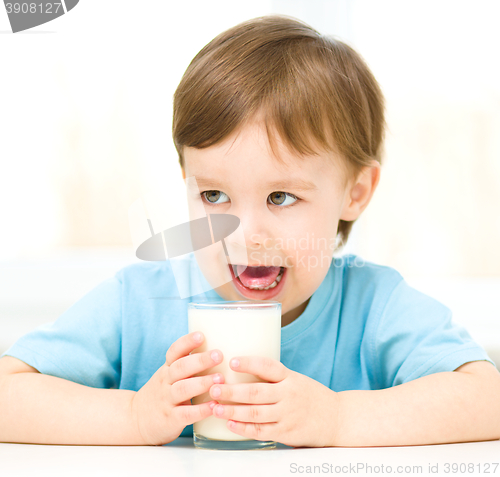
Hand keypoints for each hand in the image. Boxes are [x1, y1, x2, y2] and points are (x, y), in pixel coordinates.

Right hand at [130, 331, 223, 445]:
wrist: (136, 421)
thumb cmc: (162, 393)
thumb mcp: (168, 376)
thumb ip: (187, 366)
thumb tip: (216, 349)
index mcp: (167, 369)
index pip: (174, 352)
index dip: (187, 342)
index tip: (201, 335)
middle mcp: (165, 382)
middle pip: (180, 368)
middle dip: (200, 360)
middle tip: (218, 354)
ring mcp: (166, 400)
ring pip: (183, 389)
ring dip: (202, 383)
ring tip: (220, 378)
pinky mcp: (170, 419)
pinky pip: (186, 414)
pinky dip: (200, 410)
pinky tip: (214, 405)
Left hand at [209, 356, 339, 447]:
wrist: (337, 418)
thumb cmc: (310, 396)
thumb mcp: (296, 379)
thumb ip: (274, 378)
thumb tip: (241, 369)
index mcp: (290, 377)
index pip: (268, 367)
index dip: (249, 363)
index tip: (232, 361)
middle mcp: (289, 395)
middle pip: (255, 392)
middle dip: (231, 391)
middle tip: (213, 387)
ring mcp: (287, 415)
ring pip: (255, 413)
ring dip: (232, 411)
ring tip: (215, 407)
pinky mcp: (286, 432)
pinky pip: (261, 430)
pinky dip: (243, 428)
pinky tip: (230, 424)